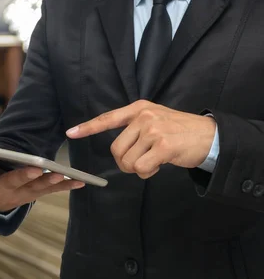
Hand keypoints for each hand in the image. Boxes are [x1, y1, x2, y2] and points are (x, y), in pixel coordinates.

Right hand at [0, 144, 84, 212]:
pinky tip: (80, 181)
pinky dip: (65, 187)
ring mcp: (20, 193)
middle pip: (13, 181)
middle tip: (34, 167)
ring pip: (35, 187)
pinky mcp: (34, 193)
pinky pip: (51, 190)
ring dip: (48, 181)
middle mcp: (1, 189)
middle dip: (24, 175)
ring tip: (60, 173)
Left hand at [66, 100, 216, 178]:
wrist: (210, 136)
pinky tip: (159, 166)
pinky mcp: (163, 146)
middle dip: (124, 162)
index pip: (108, 118)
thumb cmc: (180, 131)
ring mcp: (153, 130)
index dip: (88, 127)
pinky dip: (147, 173)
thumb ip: (135, 128)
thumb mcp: (156, 119)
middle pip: (116, 149)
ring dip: (138, 169)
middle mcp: (144, 116)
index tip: (71, 133)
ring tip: (153, 161)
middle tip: (140, 163)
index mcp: (139, 109)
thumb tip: (118, 150)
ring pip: (128, 161)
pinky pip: (141, 168)